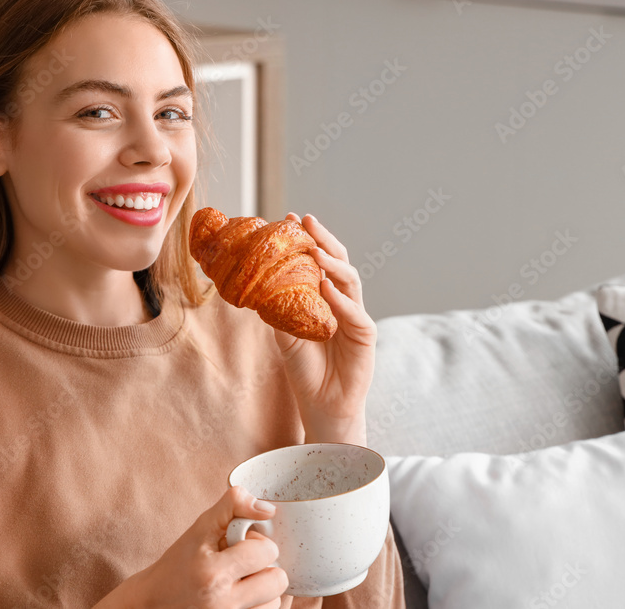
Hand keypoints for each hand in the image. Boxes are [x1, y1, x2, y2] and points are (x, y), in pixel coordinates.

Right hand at [98, 486, 287, 608]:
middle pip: (278, 580)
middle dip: (266, 566)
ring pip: (275, 601)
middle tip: (245, 564)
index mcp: (214, 573)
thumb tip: (268, 509)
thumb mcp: (200, 528)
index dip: (258, 543)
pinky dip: (260, 604)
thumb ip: (232, 506)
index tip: (242, 545)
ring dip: (264, 588)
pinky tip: (243, 595)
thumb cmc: (179, 563)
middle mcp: (224, 602)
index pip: (266, 551)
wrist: (155, 601)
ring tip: (241, 581)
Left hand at [274, 213, 376, 445]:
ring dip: (333, 264)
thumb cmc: (305, 370)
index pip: (319, 262)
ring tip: (316, 250)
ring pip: (350, 281)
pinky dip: (340, 300)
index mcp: (325, 298)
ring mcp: (356, 316)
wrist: (322, 405)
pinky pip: (354, 313)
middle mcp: (343, 302)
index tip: (290, 219)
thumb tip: (258, 279)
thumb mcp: (284, 334)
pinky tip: (326, 288)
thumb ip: (279, 307)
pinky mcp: (366, 336)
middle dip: (324, 240)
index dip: (308, 240)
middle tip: (307, 222)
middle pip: (338, 262)